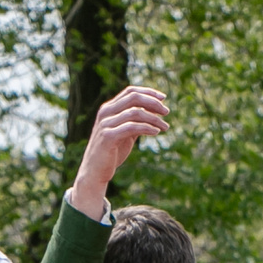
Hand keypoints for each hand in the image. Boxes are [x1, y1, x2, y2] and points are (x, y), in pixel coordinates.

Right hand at [66, 87, 169, 215]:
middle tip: (166, 112)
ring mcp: (105, 124)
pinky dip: (146, 128)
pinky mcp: (108, 137)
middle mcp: (106, 112)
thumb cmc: (112, 152)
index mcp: (109, 108)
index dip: (148, 92)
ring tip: (165, 127)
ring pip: (135, 112)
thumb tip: (154, 113)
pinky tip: (156, 132)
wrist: (95, 171)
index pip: (130, 91)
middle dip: (153, 103)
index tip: (163, 98)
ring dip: (154, 119)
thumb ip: (136, 121)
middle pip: (133, 98)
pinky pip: (132, 127)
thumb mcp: (125, 133)